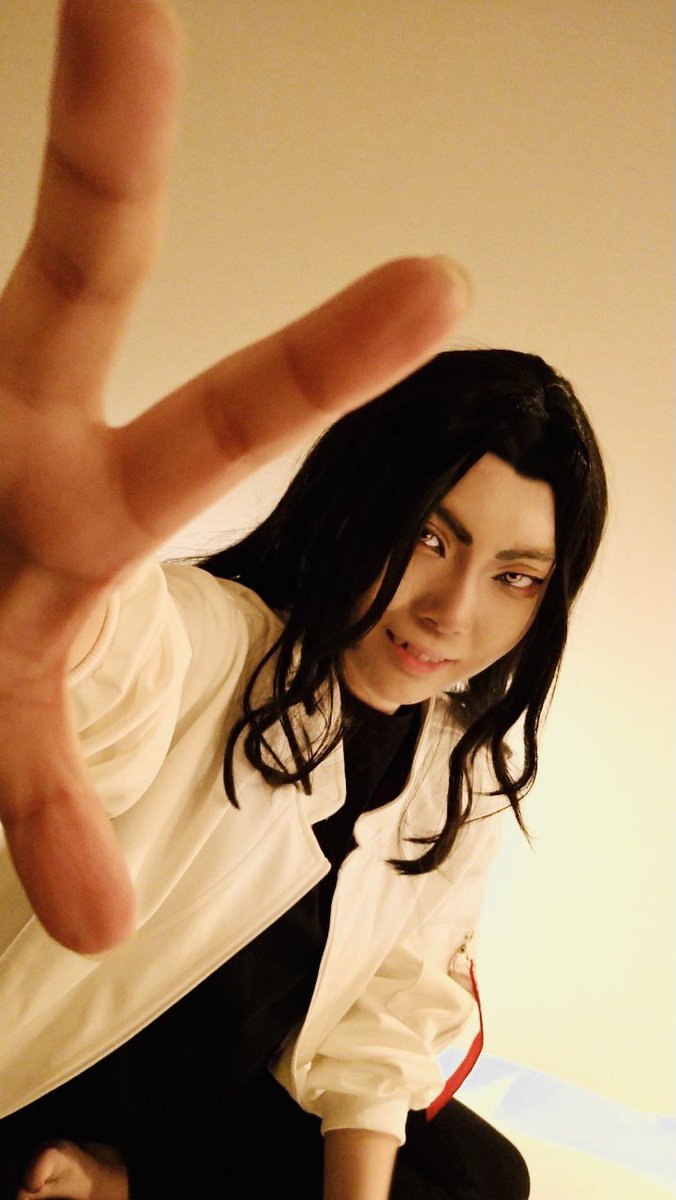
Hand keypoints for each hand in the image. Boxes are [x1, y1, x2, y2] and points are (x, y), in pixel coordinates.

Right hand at [0, 0, 468, 953]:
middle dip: (108, 130)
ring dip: (40, 179)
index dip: (325, 356)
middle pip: (79, 257)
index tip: (443, 276)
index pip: (222, 418)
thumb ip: (46, 801)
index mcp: (77, 497)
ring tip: (65, 56)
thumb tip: (100, 928)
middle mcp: (13, 413)